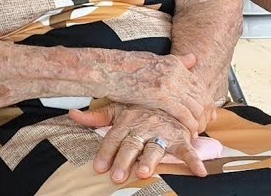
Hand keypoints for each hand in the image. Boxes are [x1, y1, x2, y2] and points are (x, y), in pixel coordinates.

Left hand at [70, 103, 207, 181]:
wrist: (170, 94)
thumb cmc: (140, 107)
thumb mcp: (117, 108)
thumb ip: (96, 116)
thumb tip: (72, 114)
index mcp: (127, 121)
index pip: (113, 138)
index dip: (105, 153)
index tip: (98, 168)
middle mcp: (143, 126)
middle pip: (131, 146)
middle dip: (123, 161)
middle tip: (117, 176)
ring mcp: (162, 132)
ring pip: (154, 148)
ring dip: (149, 161)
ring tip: (143, 172)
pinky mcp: (180, 137)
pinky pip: (188, 150)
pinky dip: (194, 161)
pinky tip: (198, 172)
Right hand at [118, 53, 215, 133]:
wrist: (103, 69)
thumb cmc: (121, 66)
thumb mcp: (151, 60)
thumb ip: (174, 61)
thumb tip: (193, 58)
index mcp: (173, 63)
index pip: (199, 83)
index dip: (206, 100)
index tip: (207, 111)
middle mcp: (175, 71)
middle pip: (201, 95)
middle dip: (206, 112)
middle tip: (205, 124)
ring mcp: (169, 83)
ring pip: (196, 106)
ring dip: (198, 122)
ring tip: (195, 131)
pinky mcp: (161, 96)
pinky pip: (184, 114)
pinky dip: (189, 125)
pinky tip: (188, 133)